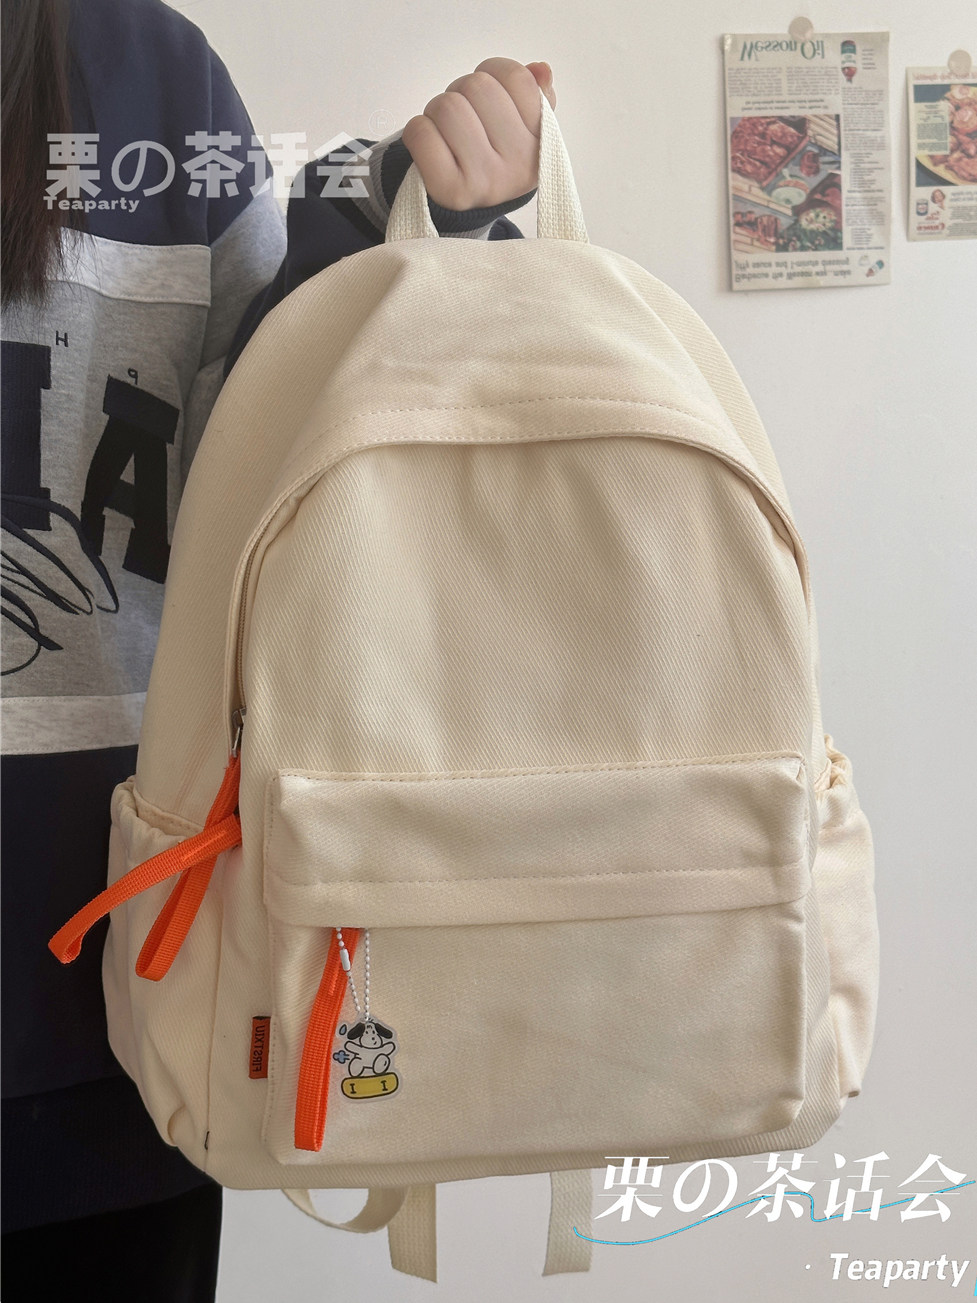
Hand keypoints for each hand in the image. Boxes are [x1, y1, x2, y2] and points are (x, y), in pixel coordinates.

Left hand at [401, 58, 555, 210]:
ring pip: (447, 106)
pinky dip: (417, 132)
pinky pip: (421, 132)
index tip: (486, 97)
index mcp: (541, 144)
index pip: (517, 77)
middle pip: (477, 86)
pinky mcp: (451, 191)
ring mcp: (486, 180)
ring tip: (445, 133)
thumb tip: (540, 70)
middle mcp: (518, 165)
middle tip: (461, 118)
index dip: (492, 74)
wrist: (466, 208)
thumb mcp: (522, 130)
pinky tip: (430, 147)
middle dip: (460, 92)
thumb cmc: (491, 159)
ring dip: (436, 111)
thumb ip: (535, 96)